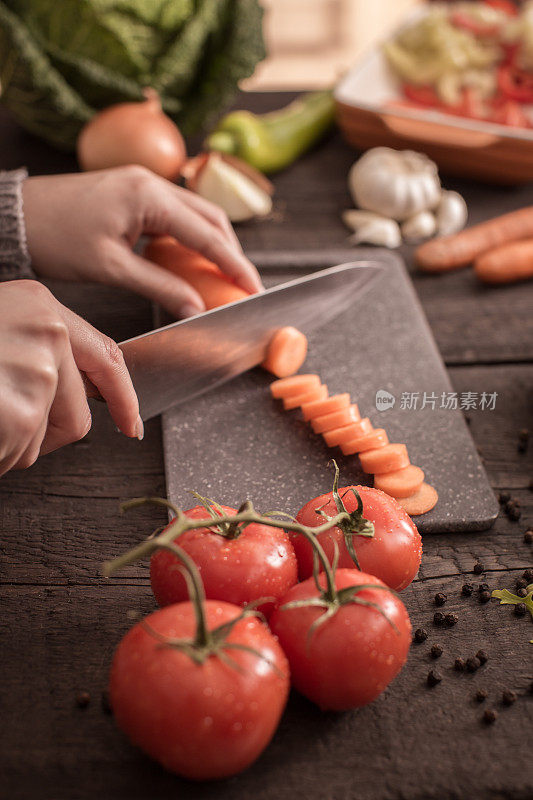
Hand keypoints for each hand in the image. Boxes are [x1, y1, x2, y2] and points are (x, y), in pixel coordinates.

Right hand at [0, 280, 140, 475]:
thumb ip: (39, 351)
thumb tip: (85, 394)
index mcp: (41, 306)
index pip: (107, 357)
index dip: (123, 397)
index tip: (131, 424)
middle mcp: (47, 331)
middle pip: (77, 413)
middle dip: (45, 434)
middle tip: (3, 424)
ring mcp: (35, 369)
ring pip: (46, 438)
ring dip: (12, 444)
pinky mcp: (20, 409)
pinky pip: (20, 453)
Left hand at [22, 166, 262, 317]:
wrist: (17, 215)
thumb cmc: (56, 237)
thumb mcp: (111, 268)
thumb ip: (160, 287)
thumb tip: (196, 308)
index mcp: (149, 196)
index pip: (207, 234)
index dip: (235, 264)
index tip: (254, 287)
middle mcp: (151, 182)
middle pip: (209, 217)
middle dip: (230, 252)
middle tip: (242, 284)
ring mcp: (142, 183)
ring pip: (194, 213)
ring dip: (212, 243)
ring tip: (223, 275)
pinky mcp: (132, 191)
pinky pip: (174, 213)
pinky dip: (190, 236)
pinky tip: (191, 258)